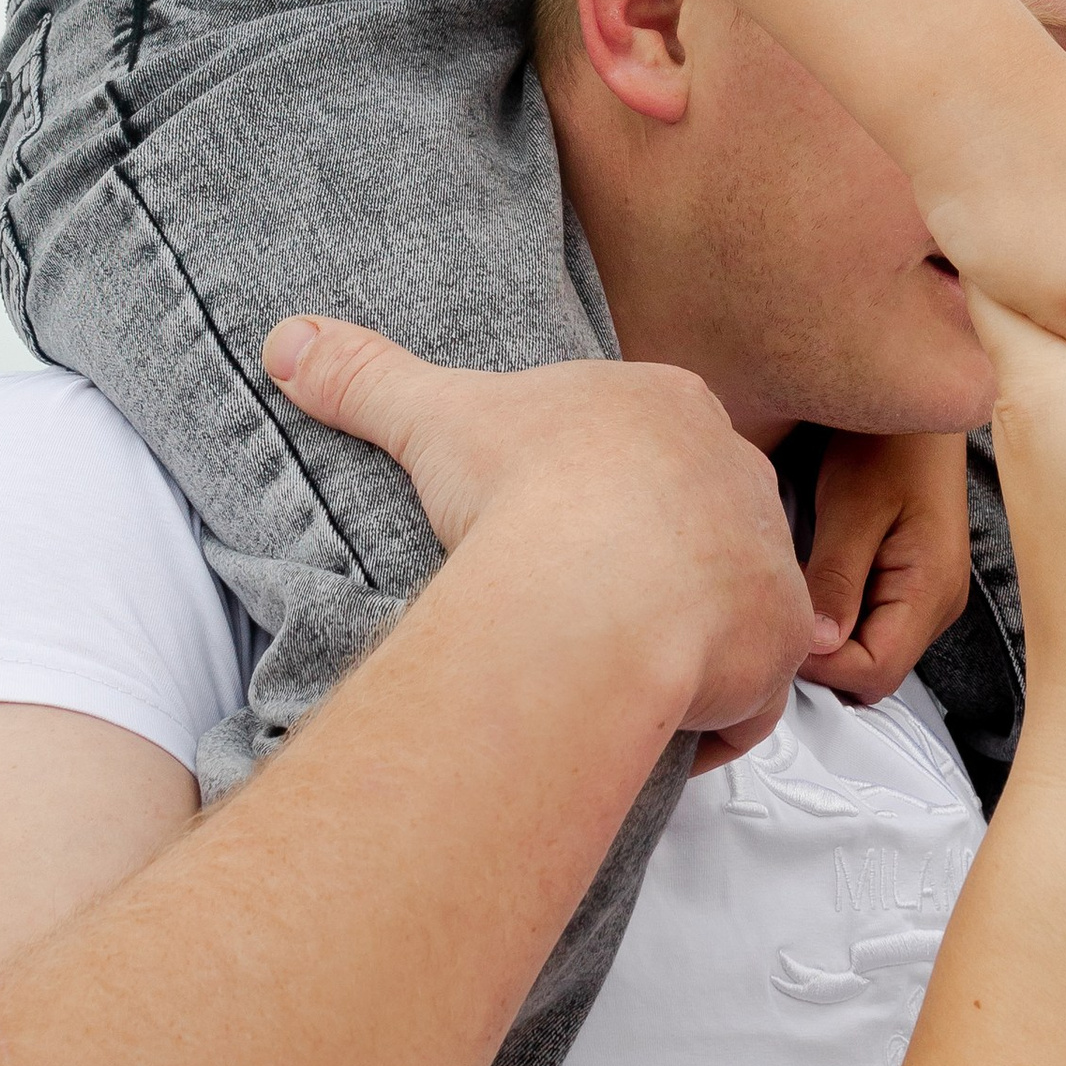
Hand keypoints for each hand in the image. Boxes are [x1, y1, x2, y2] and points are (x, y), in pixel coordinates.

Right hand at [261, 318, 817, 760]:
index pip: (652, 447)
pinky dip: (715, 716)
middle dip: (661, 563)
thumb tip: (285, 339)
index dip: (613, 492)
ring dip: (692, 638)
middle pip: (705, 522)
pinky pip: (755, 690)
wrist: (592, 586)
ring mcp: (766, 559)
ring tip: (618, 672)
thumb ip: (366, 376)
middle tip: (586, 610)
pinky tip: (656, 726)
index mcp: (669, 408)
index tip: (566, 531)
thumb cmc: (524, 490)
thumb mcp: (433, 419)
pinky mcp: (780, 642)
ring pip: (735, 604)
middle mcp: (738, 474)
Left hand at [803, 432, 972, 702]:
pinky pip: (875, 623)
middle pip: (875, 670)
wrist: (918, 403)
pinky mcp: (913, 580)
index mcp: (932, 587)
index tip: (783, 633)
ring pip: (873, 651)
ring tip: (797, 596)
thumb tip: (814, 645)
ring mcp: (929, 593)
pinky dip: (841, 616)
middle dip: (824, 659)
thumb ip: (836, 581)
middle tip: (781, 617)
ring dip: (831, 637)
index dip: (822, 666)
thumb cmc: (894, 440)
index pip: (875, 672)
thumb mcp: (853, 506)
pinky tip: (815, 585)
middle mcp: (939, 601)